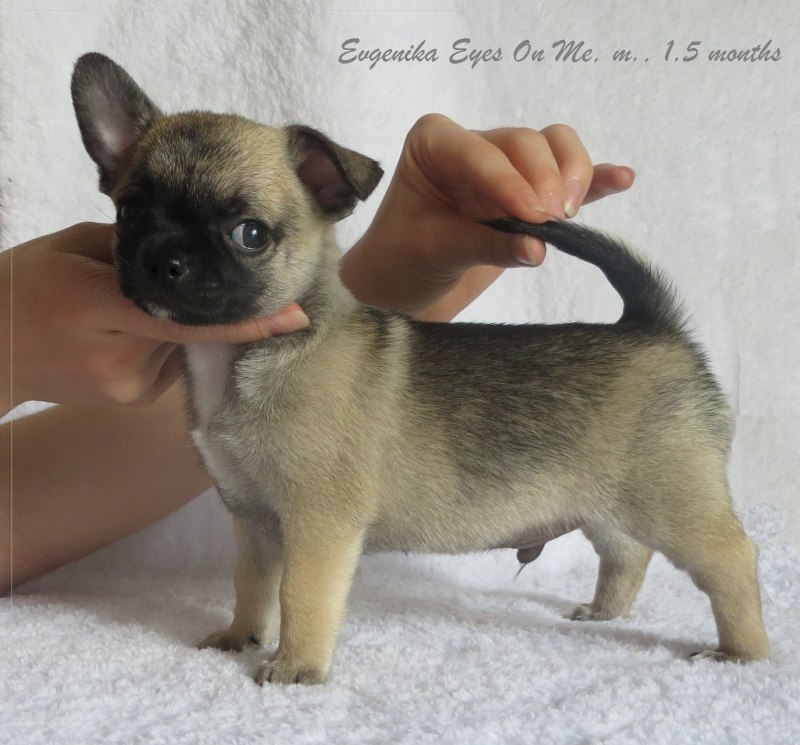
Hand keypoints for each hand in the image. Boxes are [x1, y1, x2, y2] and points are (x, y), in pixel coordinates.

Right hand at [1, 223, 308, 410]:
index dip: (244, 321)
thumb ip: (136, 251)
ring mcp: (127, 388)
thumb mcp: (73, 249)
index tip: (294, 316)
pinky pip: (172, 362)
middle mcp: (120, 360)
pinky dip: (166, 341)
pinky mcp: (133, 399)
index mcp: (98, 310)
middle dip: (202, 304)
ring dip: (180, 322)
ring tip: (132, 310)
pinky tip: (130, 332)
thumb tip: (192, 253)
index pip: (187, 319)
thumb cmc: (24, 285)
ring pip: (185, 346)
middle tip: (209, 279)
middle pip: (191, 329)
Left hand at [340, 113, 634, 319]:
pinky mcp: (528, 192)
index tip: (534, 217)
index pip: (481, 152)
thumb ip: (485, 246)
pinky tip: (621, 179)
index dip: (510, 182)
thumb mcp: (434, 252)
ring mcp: (504, 166)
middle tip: (552, 222)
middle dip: (544, 180)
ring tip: (568, 215)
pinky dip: (594, 180)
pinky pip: (566, 177)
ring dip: (570, 177)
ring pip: (552, 149)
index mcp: (435, 143)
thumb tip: (538, 248)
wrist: (403, 284)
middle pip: (526, 143)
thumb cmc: (402, 261)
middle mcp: (472, 144)